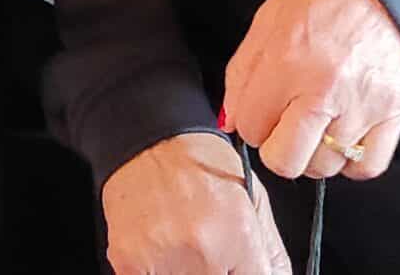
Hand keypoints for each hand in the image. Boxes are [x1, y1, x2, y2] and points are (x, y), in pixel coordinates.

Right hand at [99, 134, 289, 274]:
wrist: (145, 139)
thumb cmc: (198, 161)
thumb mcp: (252, 197)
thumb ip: (270, 252)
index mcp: (239, 233)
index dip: (245, 272)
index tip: (233, 264)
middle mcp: (202, 250)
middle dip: (216, 270)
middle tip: (206, 249)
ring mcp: (163, 261)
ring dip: (183, 270)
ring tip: (181, 245)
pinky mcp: (129, 265)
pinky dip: (158, 270)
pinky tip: (160, 248)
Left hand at [221, 0, 399, 181]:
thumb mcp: (267, 22)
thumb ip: (242, 75)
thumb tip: (231, 122)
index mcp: (286, 62)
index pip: (251, 128)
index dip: (253, 119)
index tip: (265, 106)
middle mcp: (323, 90)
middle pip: (285, 160)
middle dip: (278, 146)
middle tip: (287, 122)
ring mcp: (361, 106)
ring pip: (323, 166)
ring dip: (316, 151)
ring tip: (321, 119)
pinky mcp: (393, 114)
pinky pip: (365, 166)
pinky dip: (352, 159)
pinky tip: (345, 134)